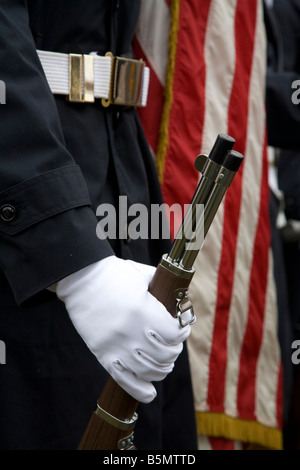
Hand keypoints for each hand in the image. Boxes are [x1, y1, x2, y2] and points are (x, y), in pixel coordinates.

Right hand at [56, 255, 189, 402]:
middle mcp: (131, 332)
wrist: (82, 279)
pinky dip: (140, 390)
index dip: (182, 333)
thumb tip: (183, 300)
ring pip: (149, 371)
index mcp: (143, 311)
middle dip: (173, 350)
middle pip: (165, 355)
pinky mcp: (103, 354)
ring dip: (162, 368)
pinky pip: (124, 380)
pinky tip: (150, 392)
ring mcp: (116, 346)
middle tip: (172, 343)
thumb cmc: (115, 275)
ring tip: (163, 361)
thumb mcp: (144, 275)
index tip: (182, 328)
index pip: (174, 335)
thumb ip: (165, 288)